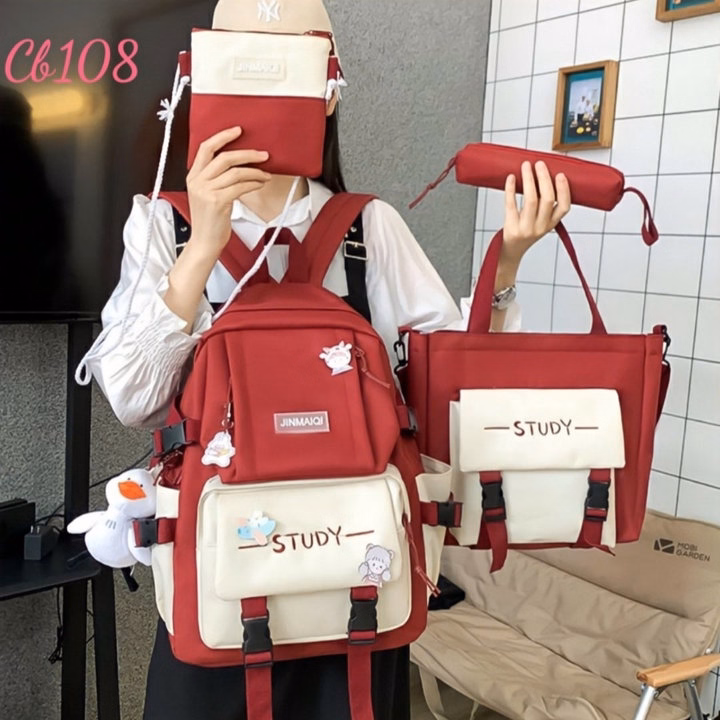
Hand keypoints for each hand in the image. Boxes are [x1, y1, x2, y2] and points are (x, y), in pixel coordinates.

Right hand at [186, 126, 271, 257]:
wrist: (205, 243)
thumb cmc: (210, 221)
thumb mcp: (207, 195)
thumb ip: (216, 179)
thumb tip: (240, 165)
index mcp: (193, 177)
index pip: (206, 148)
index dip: (223, 136)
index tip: (238, 131)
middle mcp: (197, 181)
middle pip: (224, 157)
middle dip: (247, 154)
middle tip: (263, 154)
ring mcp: (206, 191)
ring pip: (236, 172)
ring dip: (255, 172)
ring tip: (265, 174)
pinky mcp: (218, 202)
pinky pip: (240, 186)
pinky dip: (254, 183)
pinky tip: (261, 183)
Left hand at [498, 160, 570, 282]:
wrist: (510, 252)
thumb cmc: (525, 232)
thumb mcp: (541, 222)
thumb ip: (545, 205)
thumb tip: (543, 175)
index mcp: (551, 224)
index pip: (564, 207)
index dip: (564, 190)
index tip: (560, 174)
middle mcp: (541, 227)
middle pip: (547, 199)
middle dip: (544, 178)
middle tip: (539, 164)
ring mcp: (526, 228)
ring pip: (530, 200)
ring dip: (529, 180)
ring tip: (526, 166)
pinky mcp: (511, 227)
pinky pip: (511, 205)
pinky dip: (510, 189)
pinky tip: (510, 178)